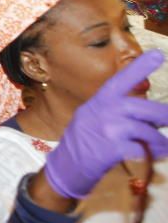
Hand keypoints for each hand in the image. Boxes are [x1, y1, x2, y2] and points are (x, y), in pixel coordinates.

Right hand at [43, 50, 167, 199]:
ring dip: (159, 141)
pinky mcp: (112, 149)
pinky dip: (150, 153)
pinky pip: (141, 148)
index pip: (122, 80)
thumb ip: (115, 110)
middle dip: (163, 115)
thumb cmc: (82, 143)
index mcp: (98, 101)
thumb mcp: (92, 118)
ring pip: (146, 130)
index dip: (141, 67)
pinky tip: (152, 156)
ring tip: (163, 147)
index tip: (160, 54)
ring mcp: (107, 130)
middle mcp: (102, 112)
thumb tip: (150, 113)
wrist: (65, 168)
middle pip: (143, 108)